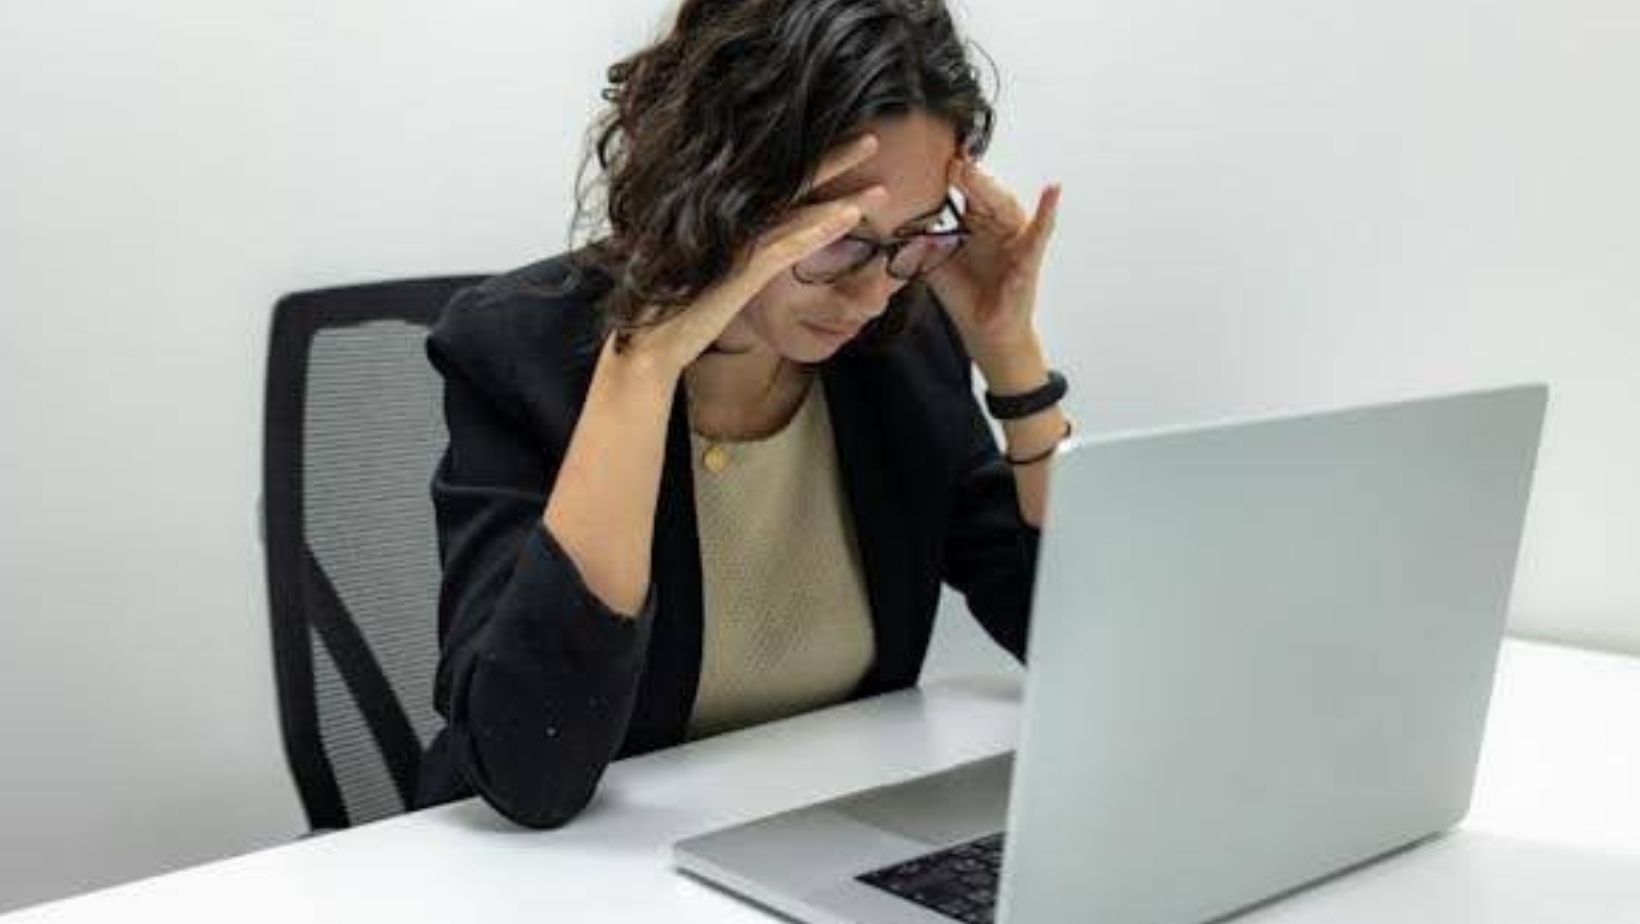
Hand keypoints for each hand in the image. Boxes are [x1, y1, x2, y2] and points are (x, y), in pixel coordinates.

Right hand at [618, 134, 889, 376]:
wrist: (651, 340)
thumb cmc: (680, 307)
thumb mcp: (715, 270)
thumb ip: (739, 249)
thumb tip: (760, 238)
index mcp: (730, 219)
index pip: (780, 181)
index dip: (814, 160)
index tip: (845, 144)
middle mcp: (734, 222)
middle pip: (792, 181)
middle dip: (834, 159)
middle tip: (871, 138)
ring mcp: (737, 244)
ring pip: (799, 210)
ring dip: (842, 196)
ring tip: (880, 187)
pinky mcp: (740, 271)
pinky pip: (788, 245)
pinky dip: (820, 228)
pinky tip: (850, 217)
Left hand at [926, 156, 1061, 371]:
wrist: (983, 331)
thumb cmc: (964, 296)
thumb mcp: (934, 265)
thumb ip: (919, 244)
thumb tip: (893, 225)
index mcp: (975, 223)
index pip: (965, 192)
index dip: (953, 175)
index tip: (936, 156)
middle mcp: (996, 225)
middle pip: (983, 193)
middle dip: (967, 176)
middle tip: (950, 160)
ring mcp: (1014, 239)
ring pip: (1005, 205)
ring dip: (990, 187)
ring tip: (974, 170)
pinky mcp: (1029, 257)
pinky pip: (1040, 232)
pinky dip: (1048, 211)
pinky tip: (1053, 190)